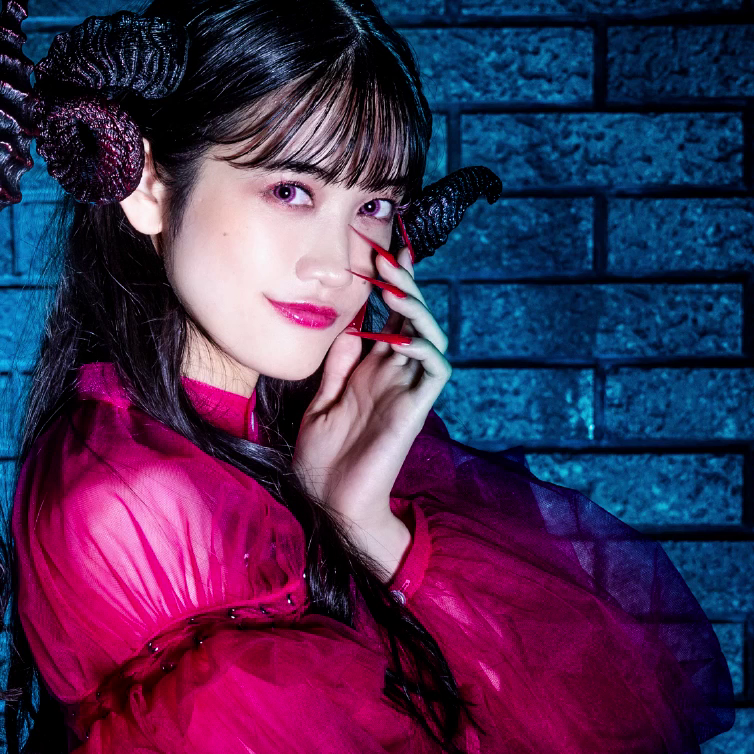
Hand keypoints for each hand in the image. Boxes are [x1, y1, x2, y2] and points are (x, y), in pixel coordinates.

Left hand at [292, 236, 451, 576]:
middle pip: (411, 317)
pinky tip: (404, 335)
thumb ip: (337, 366)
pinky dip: (424, 348)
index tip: (375, 251)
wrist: (328, 502)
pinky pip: (435, 370)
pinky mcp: (414, 409)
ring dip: (415, 308)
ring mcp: (406, 390)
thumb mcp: (319, 402)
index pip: (386, 317)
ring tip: (392, 286)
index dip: (386, 285)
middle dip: (402, 284)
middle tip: (384, 256)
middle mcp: (392, 374)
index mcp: (369, 370)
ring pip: (429, 336)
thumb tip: (348, 326)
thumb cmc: (322, 459)